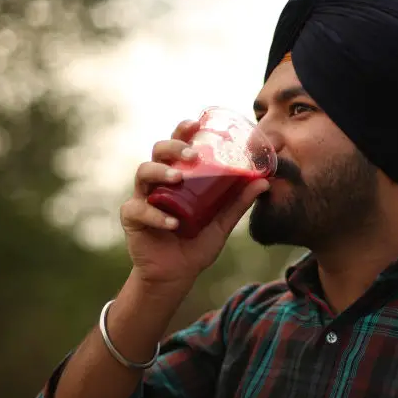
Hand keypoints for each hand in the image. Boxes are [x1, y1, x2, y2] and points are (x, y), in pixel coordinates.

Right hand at [120, 120, 269, 287]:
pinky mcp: (132, 219)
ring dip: (161, 172)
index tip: (195, 123)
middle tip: (191, 154)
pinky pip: (139, 210)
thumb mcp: (222, 223)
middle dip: (172, 146)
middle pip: (157, 152)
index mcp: (177, 176)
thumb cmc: (197, 244)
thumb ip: (238, 203)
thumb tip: (264, 181)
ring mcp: (143, 198)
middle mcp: (158, 182)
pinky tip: (173, 223)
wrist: (177, 275)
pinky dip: (156, 215)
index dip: (182, 131)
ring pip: (143, 173)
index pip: (177, 147)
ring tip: (178, 178)